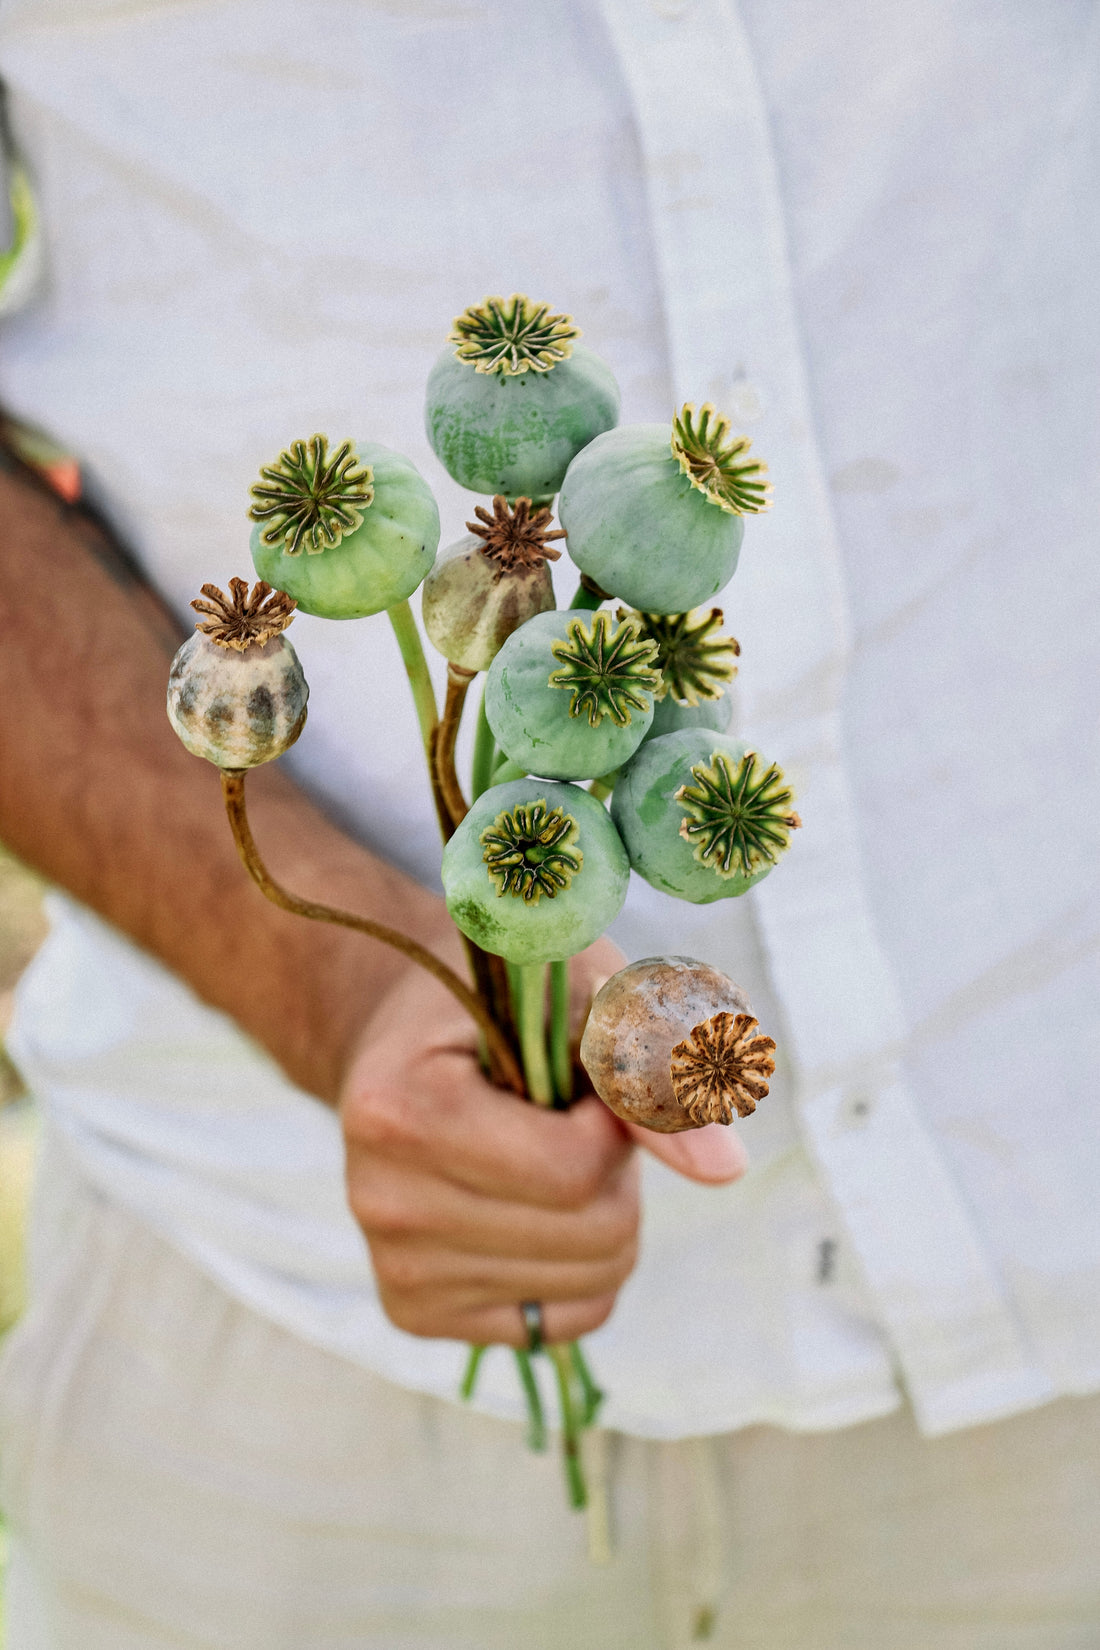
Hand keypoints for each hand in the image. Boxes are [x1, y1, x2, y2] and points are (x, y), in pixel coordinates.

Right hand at [340, 939, 745, 1345]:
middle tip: (571, 1117)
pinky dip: (587, 1265)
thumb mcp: (583, 995)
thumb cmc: (507, 1000)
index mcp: (398, 1108)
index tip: (586, 1080)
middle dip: (617, 1170)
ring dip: (607, 1212)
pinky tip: (538, 1206)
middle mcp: (378, 1201)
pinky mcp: (415, 1314)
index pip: (571, 1170)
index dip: (616, 1124)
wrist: (405, 1037)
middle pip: (591, 1233)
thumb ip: (652, 1069)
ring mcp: (394, 1269)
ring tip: (549, 1152)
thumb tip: (726, 1170)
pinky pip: (568, 1321)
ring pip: (592, 1282)